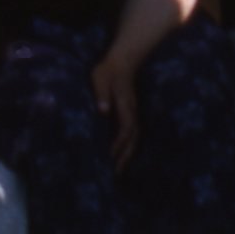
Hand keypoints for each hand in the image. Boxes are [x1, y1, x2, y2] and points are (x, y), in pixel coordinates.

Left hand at [89, 48, 143, 167]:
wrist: (123, 60)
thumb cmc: (108, 70)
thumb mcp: (100, 78)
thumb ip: (101, 93)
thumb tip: (103, 109)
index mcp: (125, 104)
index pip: (125, 127)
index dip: (119, 143)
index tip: (110, 156)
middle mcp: (131, 111)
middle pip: (133, 137)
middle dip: (125, 155)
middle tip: (116, 173)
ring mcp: (133, 112)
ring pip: (134, 137)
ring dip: (128, 154)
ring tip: (119, 170)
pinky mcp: (130, 113)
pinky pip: (132, 133)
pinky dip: (128, 146)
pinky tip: (122, 154)